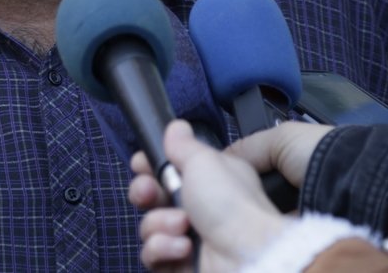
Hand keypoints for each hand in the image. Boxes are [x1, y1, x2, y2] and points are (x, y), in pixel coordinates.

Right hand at [129, 120, 290, 272]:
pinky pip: (153, 254)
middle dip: (145, 192)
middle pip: (153, 197)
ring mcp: (190, 237)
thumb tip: (176, 128)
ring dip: (159, 223)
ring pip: (150, 226)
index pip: (169, 168)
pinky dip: (162, 249)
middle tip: (150, 191)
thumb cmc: (233, 207)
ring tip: (182, 225)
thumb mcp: (204, 161)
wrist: (245, 254)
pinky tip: (182, 246)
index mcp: (208, 179)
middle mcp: (199, 208)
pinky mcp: (182, 264)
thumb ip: (184, 144)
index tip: (142, 164)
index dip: (150, 166)